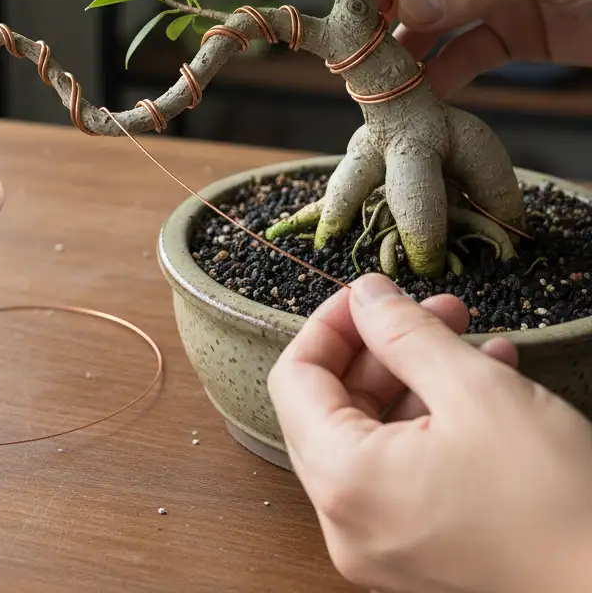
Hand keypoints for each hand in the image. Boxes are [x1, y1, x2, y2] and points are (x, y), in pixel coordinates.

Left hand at [268, 273, 591, 592]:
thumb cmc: (555, 501)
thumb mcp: (475, 390)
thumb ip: (404, 332)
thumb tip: (365, 294)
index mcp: (343, 482)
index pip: (294, 379)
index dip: (330, 324)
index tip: (370, 293)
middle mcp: (348, 522)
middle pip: (333, 407)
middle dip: (383, 347)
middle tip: (435, 309)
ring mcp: (383, 546)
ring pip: (376, 435)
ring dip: (418, 378)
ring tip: (470, 338)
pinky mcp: (423, 555)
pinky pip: (406, 471)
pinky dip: (436, 422)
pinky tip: (487, 382)